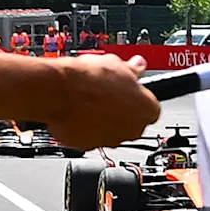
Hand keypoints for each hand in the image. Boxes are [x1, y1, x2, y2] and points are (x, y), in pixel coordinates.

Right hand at [38, 55, 161, 150]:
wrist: (59, 92)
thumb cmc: (89, 79)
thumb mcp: (117, 64)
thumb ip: (132, 70)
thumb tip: (137, 66)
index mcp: (148, 110)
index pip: (150, 106)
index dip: (136, 96)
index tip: (127, 89)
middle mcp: (133, 130)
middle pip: (131, 121)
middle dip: (121, 110)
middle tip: (106, 93)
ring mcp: (111, 140)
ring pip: (110, 130)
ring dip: (102, 119)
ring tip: (88, 100)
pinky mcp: (88, 146)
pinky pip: (89, 136)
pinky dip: (84, 126)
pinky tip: (77, 110)